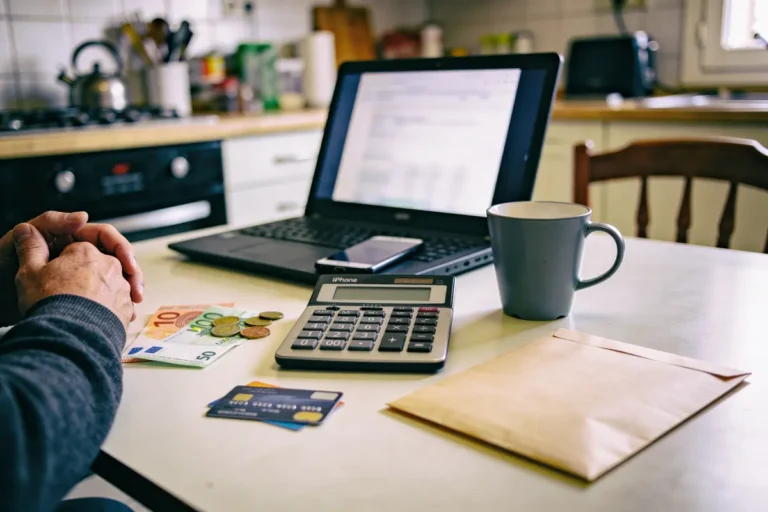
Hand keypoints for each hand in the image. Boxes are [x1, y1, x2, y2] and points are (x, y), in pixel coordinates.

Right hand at [13, 223, 132, 328]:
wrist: (72, 336)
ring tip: (83, 305)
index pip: (76, 248)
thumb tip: (27, 230)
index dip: (63, 260)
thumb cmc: (51, 303)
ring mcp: (122, 287)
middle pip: (96, 263)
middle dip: (85, 273)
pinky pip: (120, 301)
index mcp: (87, 251)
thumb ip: (31, 248)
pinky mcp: (127, 307)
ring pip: (110, 282)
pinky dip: (109, 306)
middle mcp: (110, 266)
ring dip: (99, 290)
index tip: (55, 273)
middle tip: (69, 289)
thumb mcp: (30, 272)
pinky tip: (97, 316)